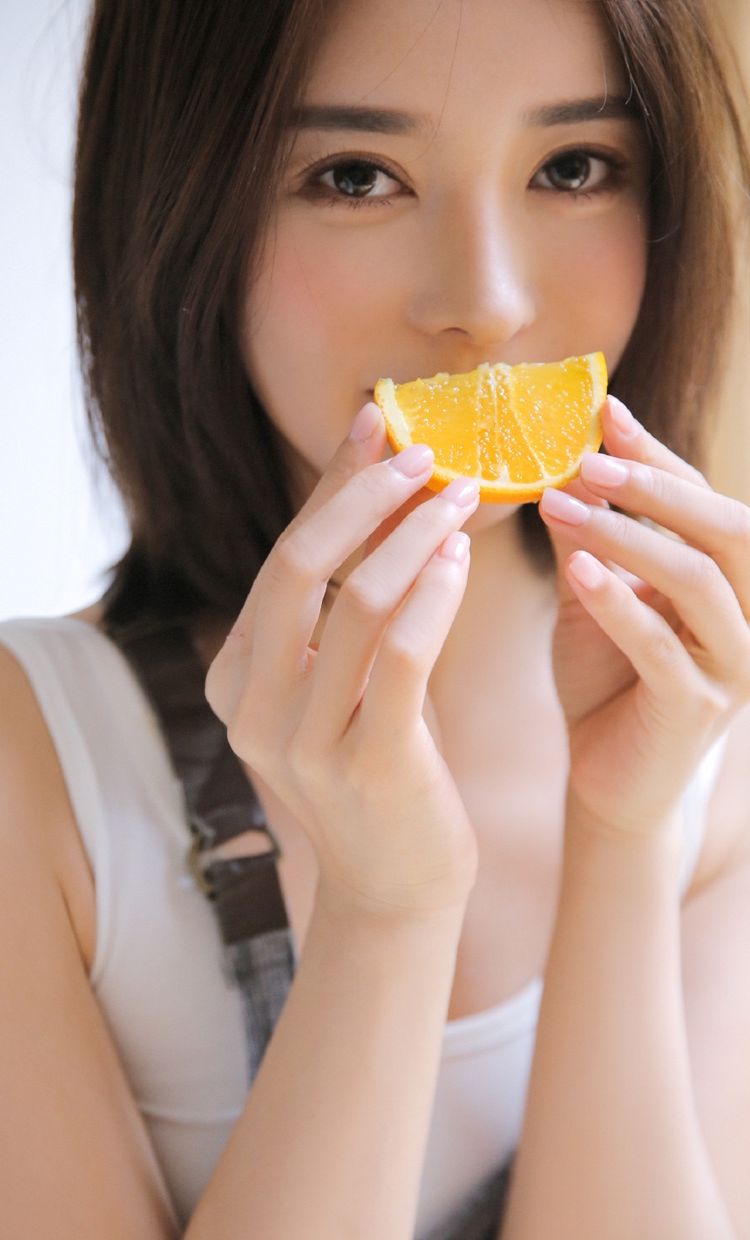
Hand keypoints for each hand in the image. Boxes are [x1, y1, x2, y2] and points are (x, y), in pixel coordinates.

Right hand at [205, 404, 479, 916]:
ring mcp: (302, 742)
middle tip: (425, 453)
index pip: (282, 557)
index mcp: (234, 677)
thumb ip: (349, 598)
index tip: (377, 425)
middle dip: (365, 497)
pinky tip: (464, 560)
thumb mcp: (349, 677)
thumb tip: (382, 485)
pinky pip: (403, 656)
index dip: (332, 486)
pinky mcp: (367, 765)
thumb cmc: (381, 764)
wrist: (398, 885)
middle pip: (298, 566)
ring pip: (356, 603)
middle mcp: (251, 706)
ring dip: (416, 536)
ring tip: (462, 499)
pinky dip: (436, 594)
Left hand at [540, 397, 749, 838]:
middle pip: (726, 528)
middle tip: (587, 459)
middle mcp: (748, 616)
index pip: (703, 502)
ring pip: (699, 580)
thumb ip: (584, 541)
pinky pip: (665, 647)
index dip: (655, 455)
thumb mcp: (590, 598)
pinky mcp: (697, 709)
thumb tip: (556, 465)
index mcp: (729, 581)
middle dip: (657, 487)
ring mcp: (732, 665)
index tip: (603, 412)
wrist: (609, 780)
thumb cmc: (605, 682)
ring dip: (629, 536)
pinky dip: (621, 604)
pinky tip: (576, 571)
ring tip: (562, 505)